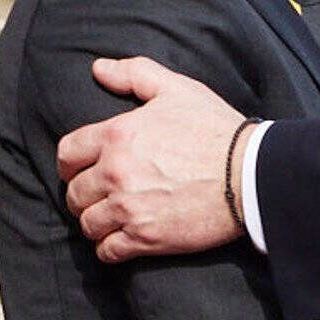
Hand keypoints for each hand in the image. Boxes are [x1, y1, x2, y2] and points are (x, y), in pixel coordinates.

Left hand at [58, 60, 246, 260]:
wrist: (251, 174)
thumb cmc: (216, 129)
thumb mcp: (177, 89)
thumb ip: (134, 74)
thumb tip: (98, 69)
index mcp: (117, 135)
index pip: (68, 153)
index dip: (70, 164)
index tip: (79, 170)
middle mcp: (116, 172)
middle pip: (74, 193)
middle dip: (84, 195)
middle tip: (99, 197)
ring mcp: (129, 208)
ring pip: (88, 224)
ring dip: (96, 223)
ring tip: (110, 220)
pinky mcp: (146, 238)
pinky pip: (108, 250)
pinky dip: (110, 248)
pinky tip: (121, 241)